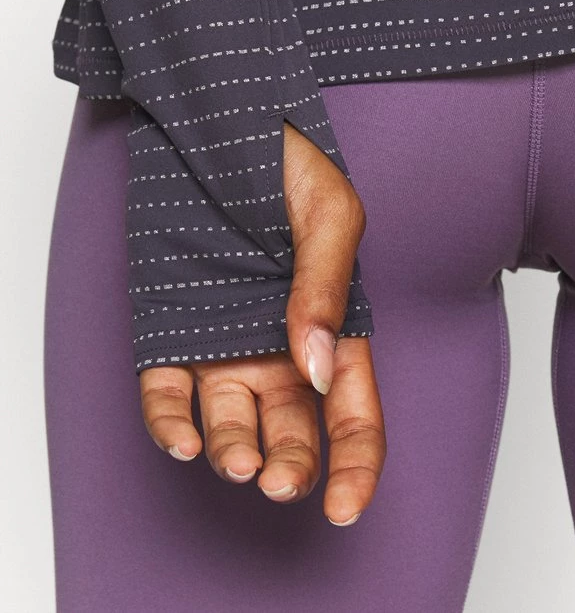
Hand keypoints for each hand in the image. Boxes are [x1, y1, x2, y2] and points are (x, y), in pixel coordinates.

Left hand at [140, 121, 385, 524]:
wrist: (220, 116)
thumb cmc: (291, 159)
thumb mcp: (330, 215)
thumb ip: (327, 288)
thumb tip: (318, 367)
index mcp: (331, 326)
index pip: (355, 414)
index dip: (355, 467)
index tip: (345, 508)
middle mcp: (280, 346)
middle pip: (293, 431)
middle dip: (289, 466)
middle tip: (276, 479)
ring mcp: (225, 340)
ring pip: (230, 422)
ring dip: (233, 452)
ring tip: (234, 459)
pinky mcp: (173, 328)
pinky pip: (169, 392)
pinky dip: (170, 423)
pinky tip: (180, 438)